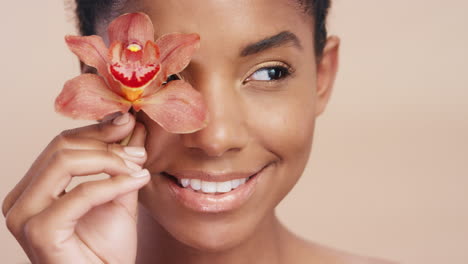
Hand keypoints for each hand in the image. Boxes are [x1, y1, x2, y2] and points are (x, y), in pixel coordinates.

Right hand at [2, 113, 148, 262]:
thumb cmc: (108, 248)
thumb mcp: (117, 193)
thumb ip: (119, 162)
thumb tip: (129, 124)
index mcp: (34, 189)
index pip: (61, 144)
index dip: (97, 130)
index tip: (128, 122)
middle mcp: (21, 200)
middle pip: (61, 148)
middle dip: (106, 144)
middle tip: (139, 151)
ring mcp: (24, 215)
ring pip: (64, 161)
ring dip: (110, 160)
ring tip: (139, 167)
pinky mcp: (39, 231)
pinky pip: (80, 193)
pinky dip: (112, 184)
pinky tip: (136, 181)